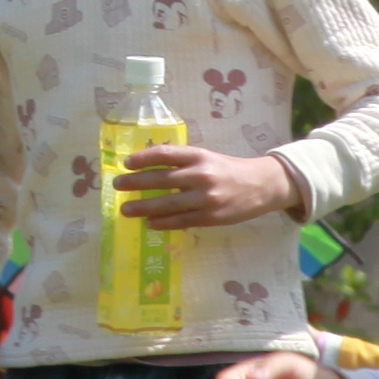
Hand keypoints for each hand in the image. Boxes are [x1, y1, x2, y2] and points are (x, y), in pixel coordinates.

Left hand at [113, 141, 301, 230]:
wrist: (260, 186)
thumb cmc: (227, 170)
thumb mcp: (206, 158)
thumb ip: (182, 162)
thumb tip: (147, 168)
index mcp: (199, 156)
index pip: (165, 154)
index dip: (143, 158)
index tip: (126, 163)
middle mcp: (201, 175)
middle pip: (162, 179)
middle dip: (136, 183)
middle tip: (117, 185)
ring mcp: (206, 198)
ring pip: (168, 204)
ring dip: (143, 207)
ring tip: (126, 209)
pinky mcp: (211, 217)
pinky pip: (181, 221)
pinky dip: (163, 222)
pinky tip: (149, 223)